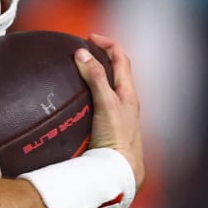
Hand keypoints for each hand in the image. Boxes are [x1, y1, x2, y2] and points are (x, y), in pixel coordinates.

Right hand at [76, 33, 143, 187]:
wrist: (119, 170)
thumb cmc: (117, 138)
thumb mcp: (106, 104)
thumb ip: (95, 78)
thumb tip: (82, 54)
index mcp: (128, 93)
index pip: (121, 60)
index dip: (108, 44)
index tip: (89, 37)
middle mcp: (125, 103)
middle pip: (116, 72)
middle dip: (101, 58)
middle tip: (83, 51)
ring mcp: (117, 116)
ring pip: (109, 89)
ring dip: (97, 76)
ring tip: (79, 72)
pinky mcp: (107, 127)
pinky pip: (100, 104)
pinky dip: (91, 95)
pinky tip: (78, 102)